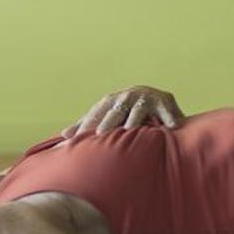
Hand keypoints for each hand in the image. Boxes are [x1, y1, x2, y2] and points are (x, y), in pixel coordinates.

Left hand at [61, 85, 185, 137]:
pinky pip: (165, 110)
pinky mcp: (165, 100)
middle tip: (101, 133)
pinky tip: (171, 127)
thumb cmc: (126, 113)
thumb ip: (86, 124)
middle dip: (108, 121)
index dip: (88, 124)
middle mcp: (127, 97)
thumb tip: (63, 135)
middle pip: (115, 110)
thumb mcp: (107, 116)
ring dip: (135, 118)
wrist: (156, 100)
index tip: (77, 137)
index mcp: (111, 101)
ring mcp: (146, 97)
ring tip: (130, 128)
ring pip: (138, 109)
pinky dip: (168, 117)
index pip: (97, 113)